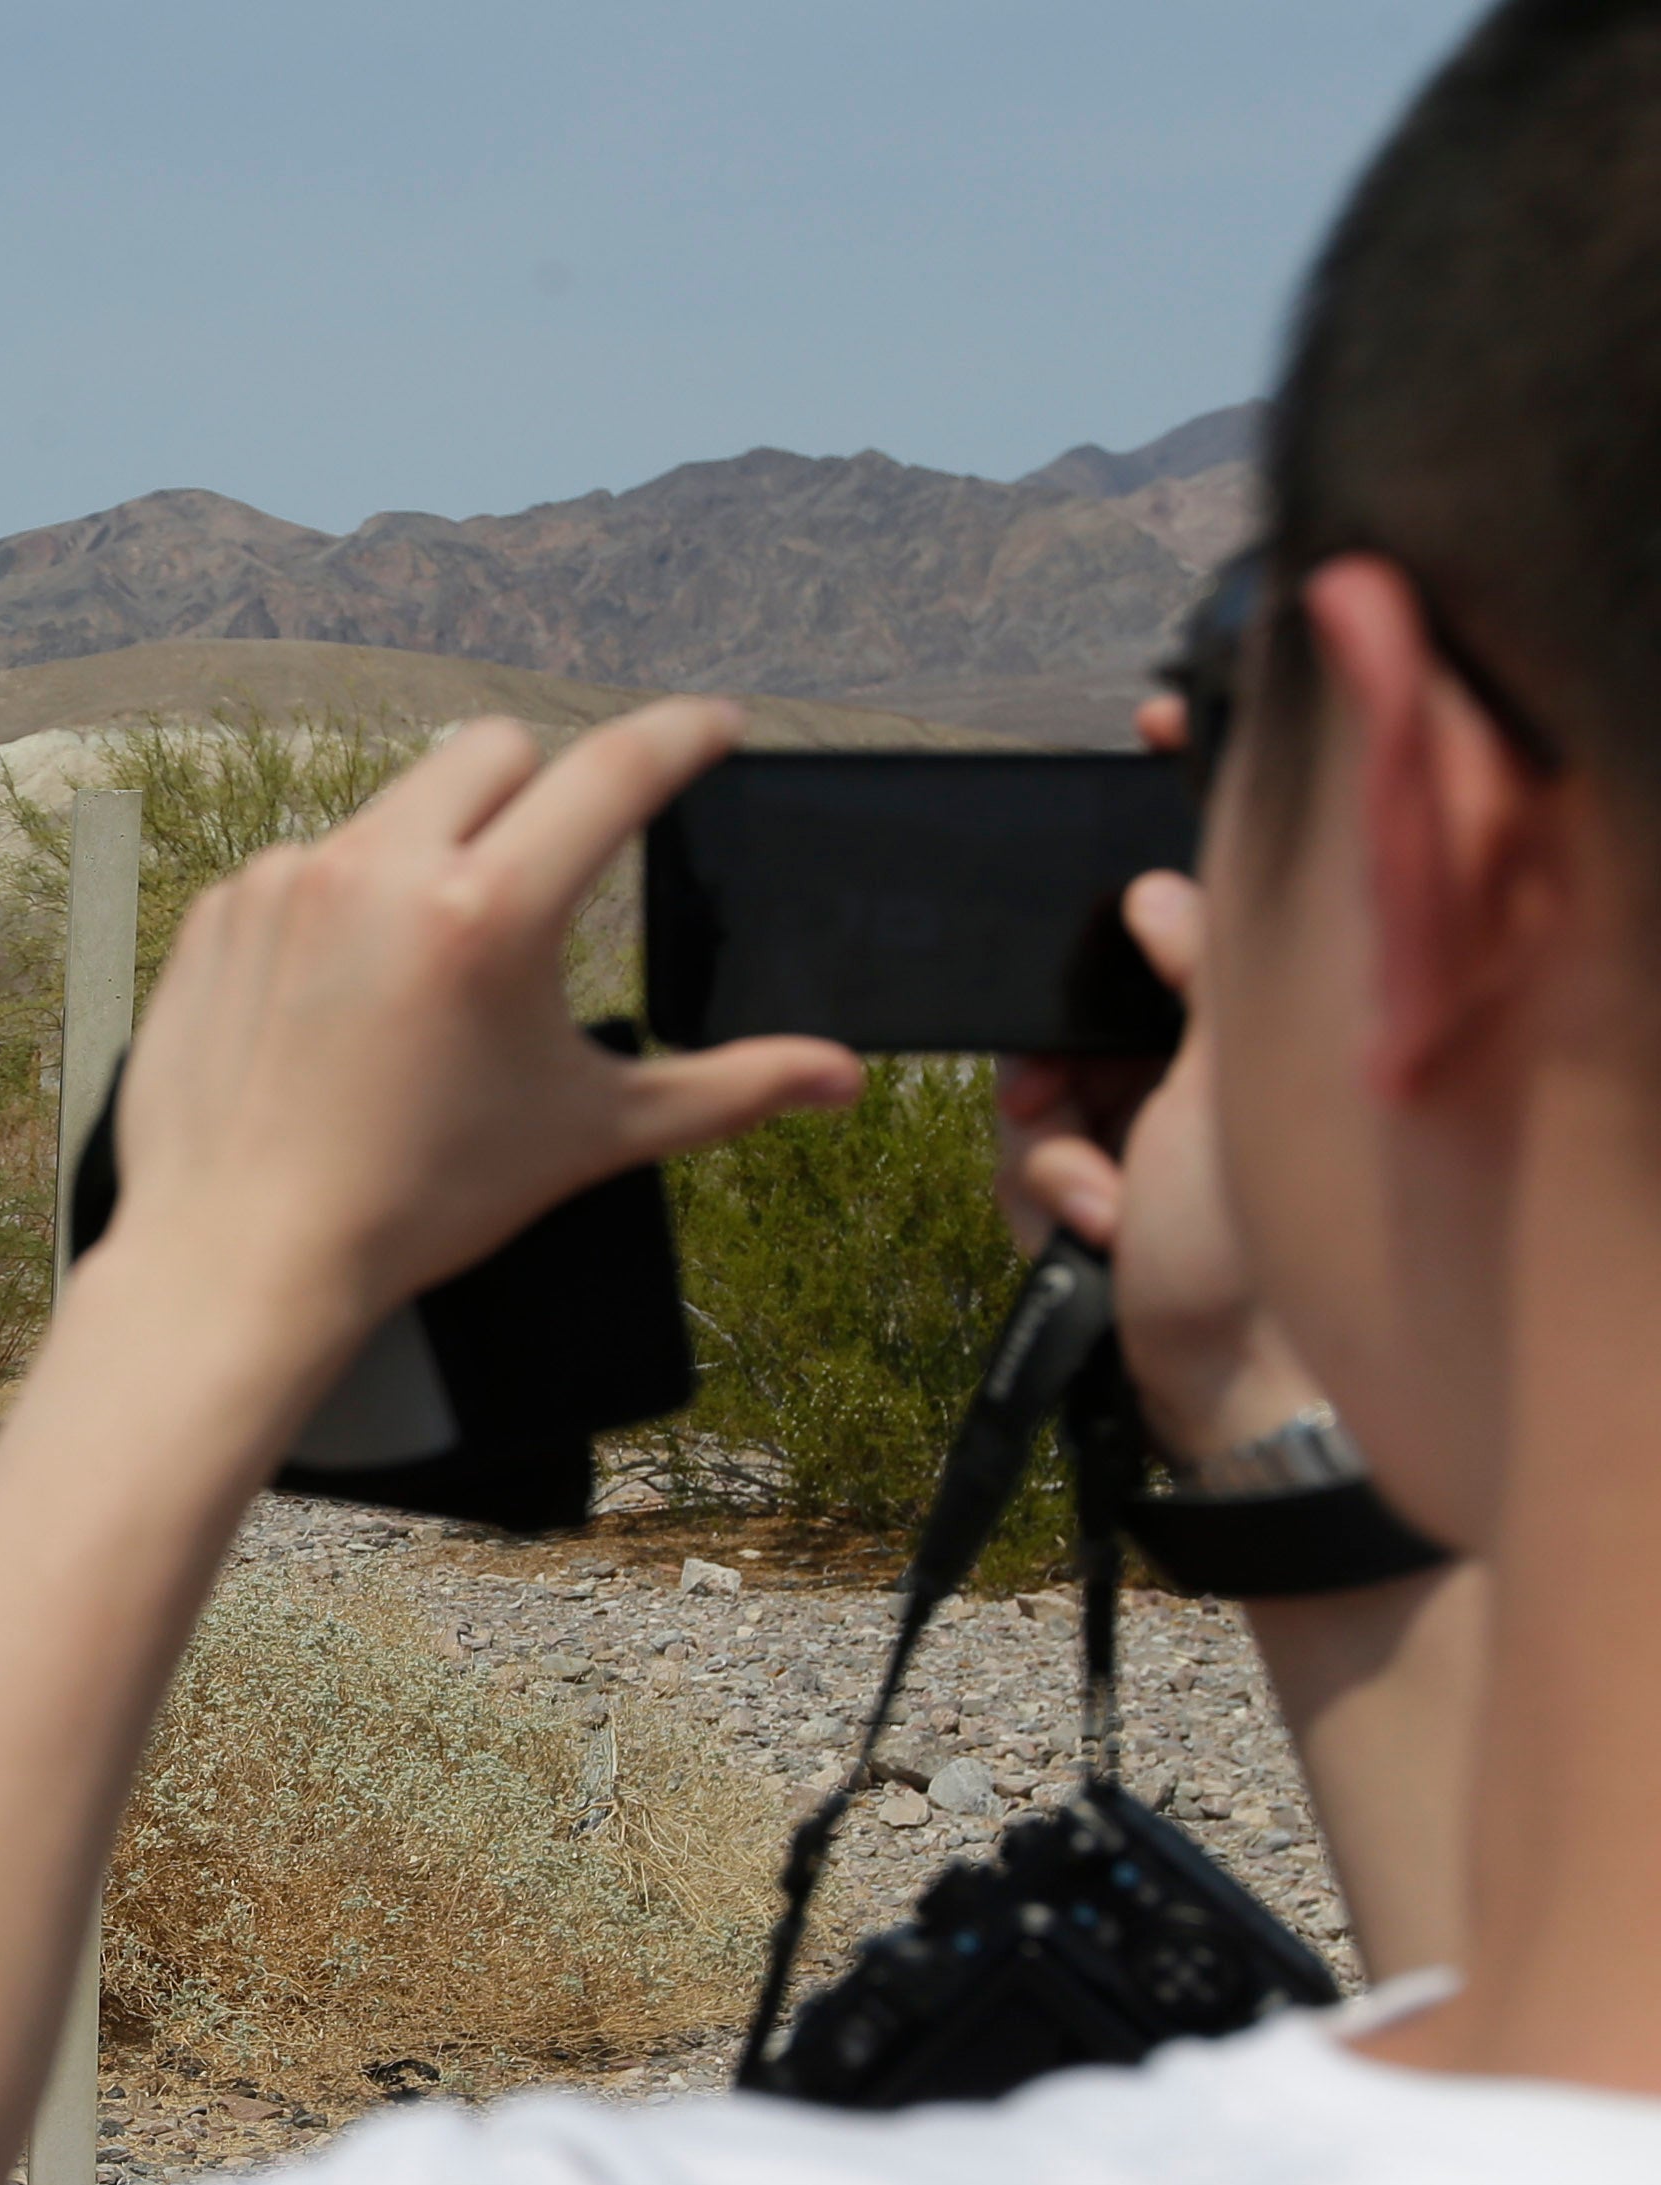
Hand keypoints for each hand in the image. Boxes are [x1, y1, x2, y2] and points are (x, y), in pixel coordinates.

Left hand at [102, 701, 859, 1323]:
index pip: (613, 770)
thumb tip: (836, 1077)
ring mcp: (288, 881)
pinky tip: (346, 994)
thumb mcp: (589, 1137)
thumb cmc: (417, 1202)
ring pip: (394, 805)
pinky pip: (307, 862)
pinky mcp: (223, 908)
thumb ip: (726, 1090)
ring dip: (432, 851)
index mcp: (486, 913)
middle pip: (496, 751)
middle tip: (548, 873)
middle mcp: (380, 871)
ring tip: (431, 968)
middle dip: (539, 791)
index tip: (710, 727)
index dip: (681, 735)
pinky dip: (342, 904)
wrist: (243, 1258)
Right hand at [991, 696, 1324, 1462]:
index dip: (1169, 801)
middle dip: (1054, 1037)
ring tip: (1089, 1177)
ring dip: (1045, 1130)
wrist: (1216, 1380)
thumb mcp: (1228, 1085)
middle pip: (1086, 983)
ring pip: (1035, 1068)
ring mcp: (1131, 1123)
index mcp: (1248, 1023)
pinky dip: (1048, 1190)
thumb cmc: (1254, 1235)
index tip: (1147, 717)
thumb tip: (1158, 893)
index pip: (1208, 890)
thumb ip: (1200, 978)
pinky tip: (1098, 1225)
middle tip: (1058, 1075)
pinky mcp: (1074, 1185)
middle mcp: (1190, 1061)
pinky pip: (1017, 1152)